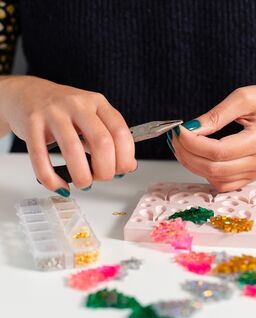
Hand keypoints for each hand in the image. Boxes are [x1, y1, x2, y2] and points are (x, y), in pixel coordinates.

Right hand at [0, 76, 136, 194]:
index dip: (125, 157)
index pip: (121, 132)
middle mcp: (77, 105)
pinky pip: (41, 157)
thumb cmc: (64, 111)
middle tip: (101, 178)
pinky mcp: (31, 124)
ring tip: (83, 183)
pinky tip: (60, 185)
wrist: (26, 93)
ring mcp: (53, 113)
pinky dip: (52, 178)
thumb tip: (128, 166)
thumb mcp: (92, 117)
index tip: (121, 170)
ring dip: (82, 176)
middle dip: (105, 169)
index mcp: (98, 103)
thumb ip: (110, 139)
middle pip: (101, 142)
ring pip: (72, 150)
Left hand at [168, 85, 255, 191]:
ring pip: (214, 178)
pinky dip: (204, 173)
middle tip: (174, 138)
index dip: (193, 143)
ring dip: (192, 164)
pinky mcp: (249, 177)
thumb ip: (216, 115)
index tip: (178, 130)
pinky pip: (221, 184)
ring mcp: (254, 173)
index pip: (218, 151)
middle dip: (187, 154)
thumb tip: (191, 130)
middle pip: (213, 169)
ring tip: (182, 146)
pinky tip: (197, 158)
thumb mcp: (243, 98)